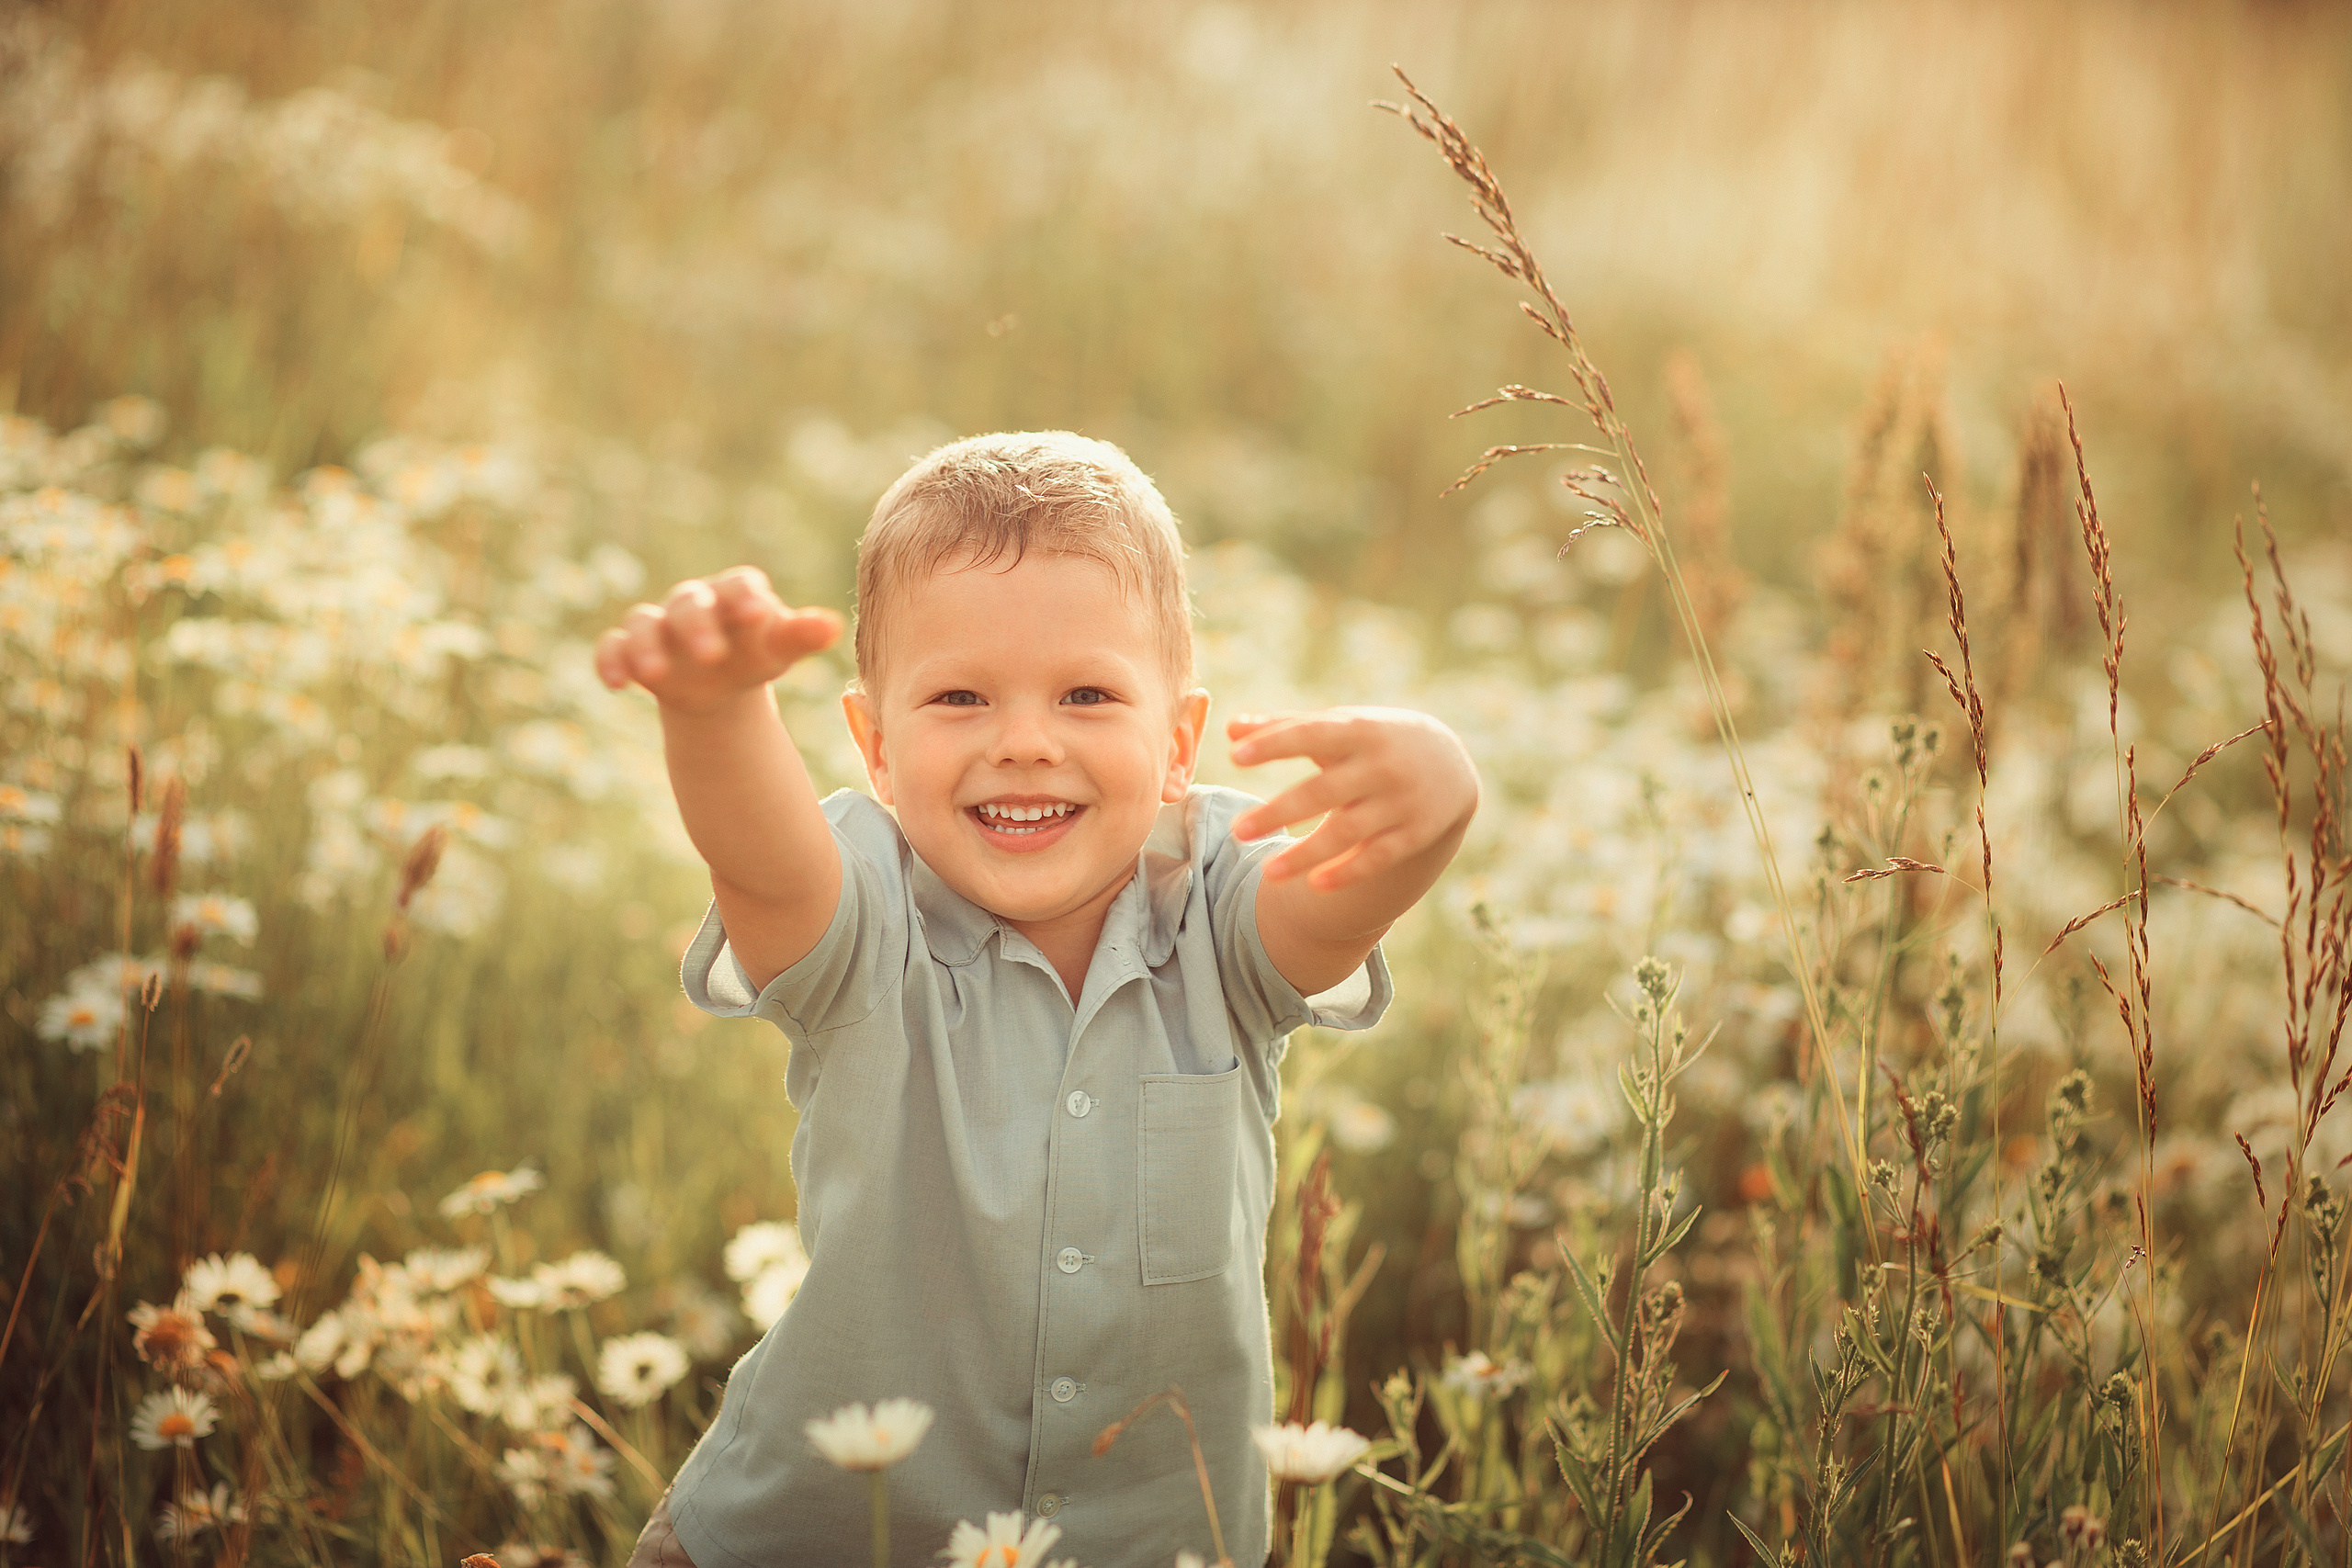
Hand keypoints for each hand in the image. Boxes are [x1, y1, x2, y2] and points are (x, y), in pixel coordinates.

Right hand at [594, 566, 842, 713]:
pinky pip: (614, 646)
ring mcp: (658, 623)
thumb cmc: (755, 653)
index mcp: (735, 594)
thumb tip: (833, 625)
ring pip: (645, 623)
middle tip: (711, 655)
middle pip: (690, 605)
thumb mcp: (778, 648)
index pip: (740, 586)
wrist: (719, 680)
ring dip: (647, 646)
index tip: (759, 615)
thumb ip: (802, 636)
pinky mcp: (631, 648)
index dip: (747, 597)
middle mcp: (693, 602)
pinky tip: (617, 684)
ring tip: (654, 675)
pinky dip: (611, 660)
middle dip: (698, 628)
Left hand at [1227, 707, 1478, 892]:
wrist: (1450, 764)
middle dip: (1279, 811)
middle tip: (1237, 831)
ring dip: (1307, 854)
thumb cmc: (1374, 740)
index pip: (1310, 735)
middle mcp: (1379, 766)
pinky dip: (1348, 872)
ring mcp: (1399, 801)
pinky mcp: (1414, 833)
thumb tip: (1231, 727)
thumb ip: (1286, 726)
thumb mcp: (1340, 725)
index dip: (1274, 744)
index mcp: (1357, 731)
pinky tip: (1315, 886)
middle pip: (1323, 792)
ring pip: (1348, 832)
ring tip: (1267, 874)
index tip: (1235, 756)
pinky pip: (1378, 857)